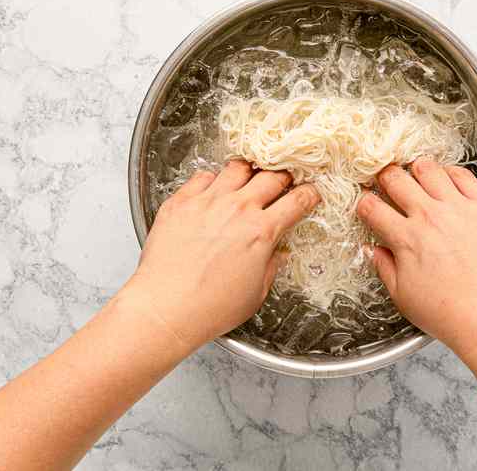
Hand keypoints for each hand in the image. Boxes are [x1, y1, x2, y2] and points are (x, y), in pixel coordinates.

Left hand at [119, 160, 317, 355]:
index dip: (308, 194)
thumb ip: (270, 265)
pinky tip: (212, 189)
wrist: (167, 304)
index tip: (309, 193)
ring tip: (247, 178)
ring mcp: (206, 201)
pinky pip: (201, 177)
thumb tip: (276, 252)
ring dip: (247, 172)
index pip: (296, 201)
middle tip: (282, 181)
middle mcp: (236, 209)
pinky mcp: (180, 201)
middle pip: (270, 177)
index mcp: (261, 232)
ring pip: (236, 169)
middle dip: (282, 177)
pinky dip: (212, 180)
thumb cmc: (211, 306)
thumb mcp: (256, 292)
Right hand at [358, 160, 476, 361]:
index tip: (368, 204)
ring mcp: (460, 209)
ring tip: (419, 179)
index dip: (364, 202)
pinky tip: (448, 182)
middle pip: (395, 178)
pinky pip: (464, 175)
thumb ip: (385, 268)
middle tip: (389, 184)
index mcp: (406, 239)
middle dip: (385, 178)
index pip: (372, 206)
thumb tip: (376, 250)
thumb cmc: (452, 314)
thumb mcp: (403, 297)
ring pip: (428, 169)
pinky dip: (450, 173)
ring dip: (417, 171)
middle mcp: (430, 217)